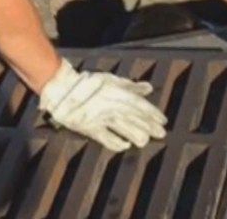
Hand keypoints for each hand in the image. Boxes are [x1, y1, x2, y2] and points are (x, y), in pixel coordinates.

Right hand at [38, 59, 167, 151]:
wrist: (63, 89)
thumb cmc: (88, 83)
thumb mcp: (111, 80)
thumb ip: (131, 86)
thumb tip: (148, 88)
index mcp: (116, 92)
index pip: (139, 103)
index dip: (152, 112)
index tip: (163, 120)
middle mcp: (110, 105)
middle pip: (133, 116)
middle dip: (149, 125)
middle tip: (161, 133)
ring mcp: (100, 117)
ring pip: (122, 126)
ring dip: (135, 134)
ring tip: (146, 140)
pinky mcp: (90, 128)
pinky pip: (105, 137)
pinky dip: (115, 142)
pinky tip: (125, 146)